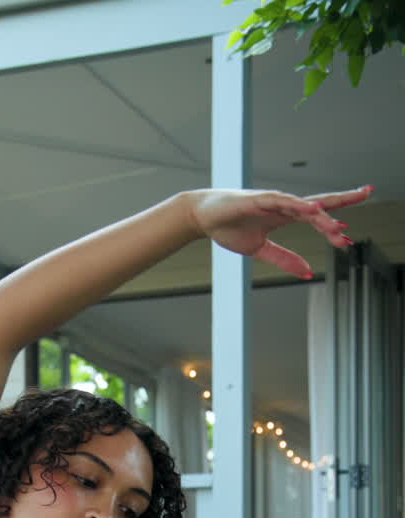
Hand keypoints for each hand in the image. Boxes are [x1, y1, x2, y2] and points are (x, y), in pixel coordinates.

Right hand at [185, 185, 372, 277]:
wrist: (202, 218)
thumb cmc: (229, 229)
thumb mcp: (260, 249)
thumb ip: (284, 258)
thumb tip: (308, 272)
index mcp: (285, 216)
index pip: (317, 214)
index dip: (336, 217)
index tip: (351, 231)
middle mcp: (284, 205)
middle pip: (318, 202)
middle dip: (343, 199)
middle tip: (368, 194)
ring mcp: (271, 201)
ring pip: (303, 206)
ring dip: (322, 216)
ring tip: (338, 228)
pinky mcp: (257, 200)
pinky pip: (282, 202)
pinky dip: (297, 206)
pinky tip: (312, 210)